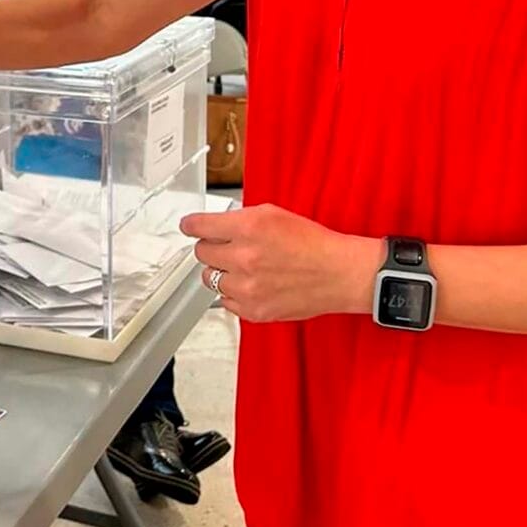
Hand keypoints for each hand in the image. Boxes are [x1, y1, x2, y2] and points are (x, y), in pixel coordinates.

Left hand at [180, 203, 375, 323]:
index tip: (188, 227)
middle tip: (226, 247)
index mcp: (248, 228)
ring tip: (243, 267)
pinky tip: (250, 284)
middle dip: (211, 247)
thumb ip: (240, 219)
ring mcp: (247, 288)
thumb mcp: (273, 214)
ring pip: (210, 279)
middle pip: (201, 253)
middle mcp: (244, 258)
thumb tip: (215, 225)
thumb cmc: (312, 243)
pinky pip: (224, 301)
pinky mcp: (253, 311)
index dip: (191, 226)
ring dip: (222, 272)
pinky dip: (232, 293)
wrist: (338, 273)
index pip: (199, 226)